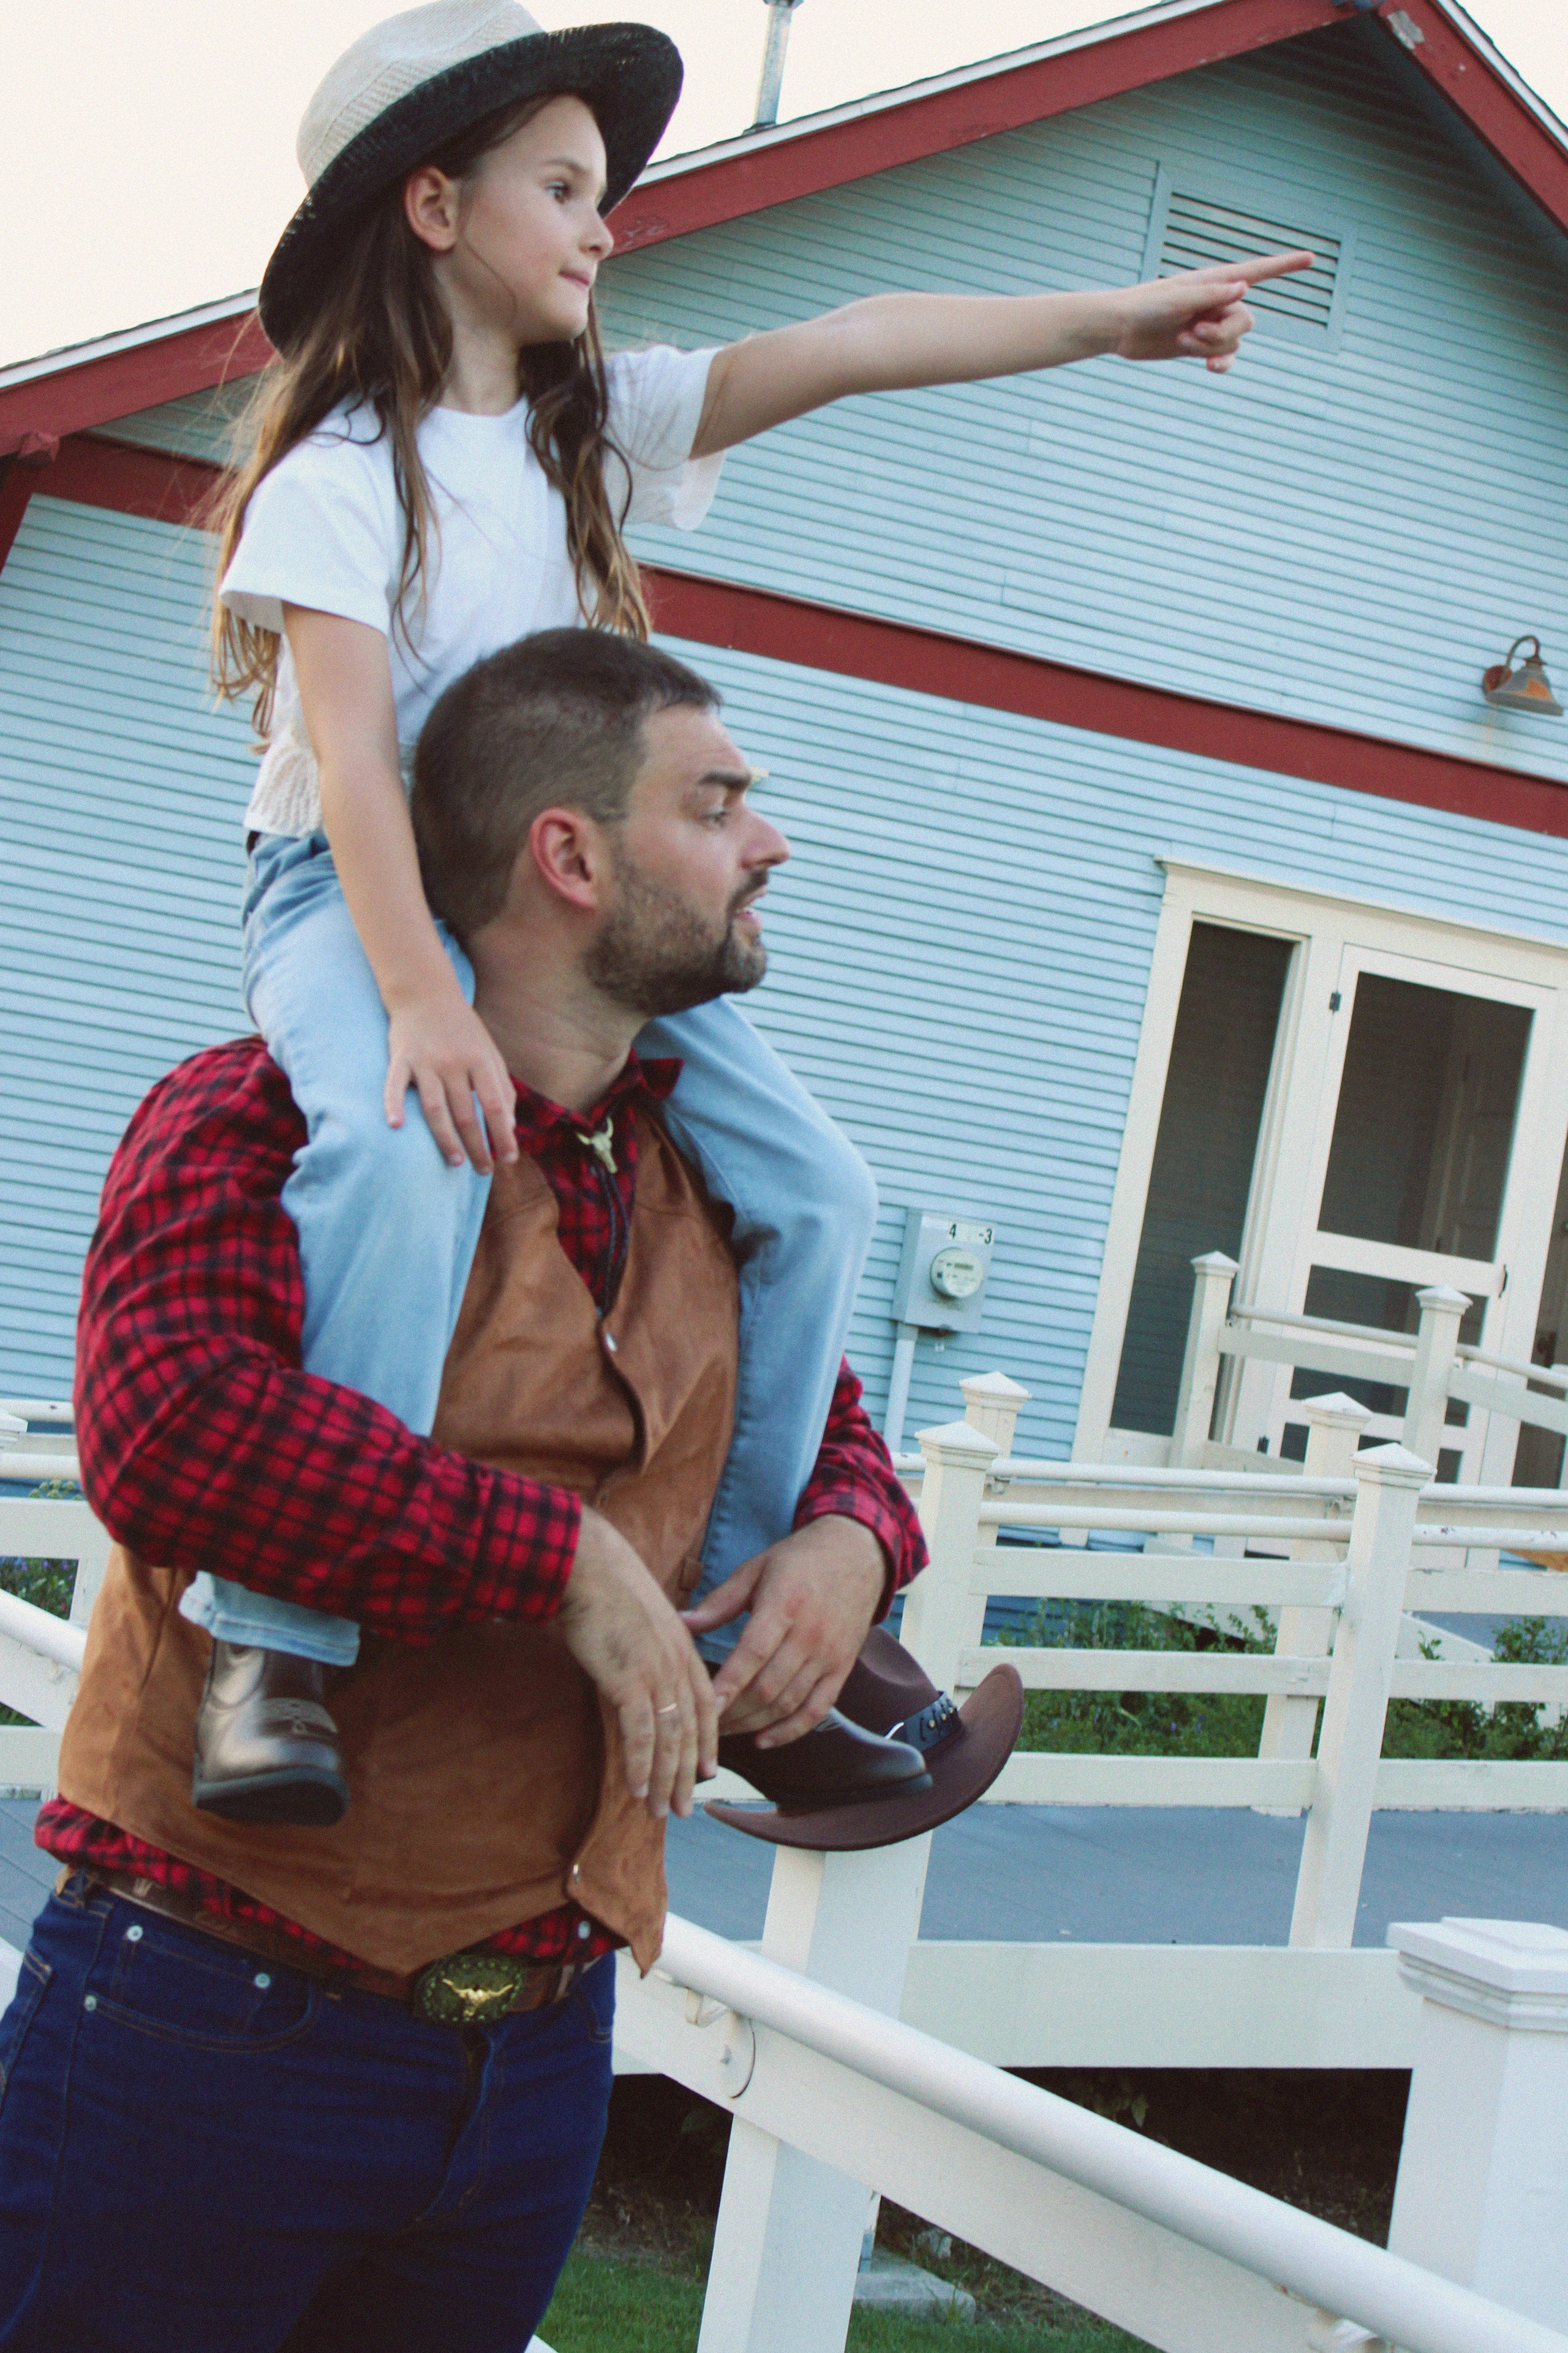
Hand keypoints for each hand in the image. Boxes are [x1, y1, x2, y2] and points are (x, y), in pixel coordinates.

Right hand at [385, 988, 516, 1173]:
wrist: (426, 992)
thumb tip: (509, 1126)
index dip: (503, 1134)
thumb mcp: (489, 1053)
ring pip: (435, 1107)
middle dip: (477, 1146)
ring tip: (456, 1161)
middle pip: (466, 1114)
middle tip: (483, 1170)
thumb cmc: (462, 1029)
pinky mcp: (400, 1057)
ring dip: (445, 1138)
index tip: (510, 1158)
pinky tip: (396, 1125)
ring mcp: (425, 1060)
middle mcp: (453, 1062)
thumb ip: (501, 1087)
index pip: (495, 1105)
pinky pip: (395, 1084)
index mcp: (479, 1060)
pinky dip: (393, 1104)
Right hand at [556, 1508, 718, 1818]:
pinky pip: (640, 1734)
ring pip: (669, 1739)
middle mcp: (678, 1665)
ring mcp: (656, 1673)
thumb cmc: (607, 1589)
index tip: (707, 1771)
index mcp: (685, 1648)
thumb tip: (641, 1672)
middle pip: (691, 1732)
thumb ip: (650, 1649)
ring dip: (664, 1780)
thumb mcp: (642, 1620)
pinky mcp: (630, 1681)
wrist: (588, 1566)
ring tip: (659, 1810)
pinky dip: (640, 1764)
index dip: (706, 1742)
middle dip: (687, 1775)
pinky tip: (636, 1788)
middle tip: (683, 1809)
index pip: (706, 1706)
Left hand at [684, 1516, 887, 1747]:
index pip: (752, 1654)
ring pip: (788, 1703)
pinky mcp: (842, 1668)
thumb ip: (719, 1601)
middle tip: (704, 1722)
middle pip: (767, 1687)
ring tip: (725, 1731)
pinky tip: (764, 1740)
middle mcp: (809, 1634)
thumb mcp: (756, 1569)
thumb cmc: (799, 1560)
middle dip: (733, 1712)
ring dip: (754, 1724)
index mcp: (784, 1605)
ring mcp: (828, 1655)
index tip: (703, 1707)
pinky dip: (791, 1731)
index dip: (727, 1685)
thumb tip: (681, 1623)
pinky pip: (818, 1710)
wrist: (858, 1553)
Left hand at [1111, 251, 1315, 372]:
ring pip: (1234, 341)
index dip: (1285, 265)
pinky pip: (1226, 356)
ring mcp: (1210, 323)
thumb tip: (1243, 287)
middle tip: (1193, 331)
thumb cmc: (1145, 305)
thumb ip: (1210, 294)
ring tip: (1183, 340)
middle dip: (1224, 332)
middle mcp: (1217, 301)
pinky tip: (1210, 368)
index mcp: (1215, 281)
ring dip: (1212, 346)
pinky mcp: (1200, 345)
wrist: (1119, 328)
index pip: (1257, 271)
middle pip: (1246, 320)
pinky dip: (1221, 362)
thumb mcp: (1177, 298)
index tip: (1312, 258)